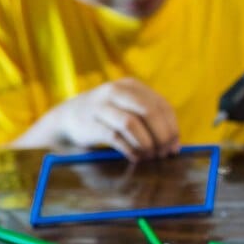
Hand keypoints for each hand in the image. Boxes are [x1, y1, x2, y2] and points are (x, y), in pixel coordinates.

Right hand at [53, 78, 179, 160]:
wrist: (68, 119)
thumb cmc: (108, 118)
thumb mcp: (130, 110)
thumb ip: (152, 122)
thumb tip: (175, 147)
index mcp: (131, 85)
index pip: (161, 105)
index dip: (172, 128)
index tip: (175, 147)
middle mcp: (116, 90)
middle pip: (149, 111)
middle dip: (161, 136)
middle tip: (164, 154)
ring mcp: (101, 105)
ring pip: (132, 123)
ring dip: (146, 144)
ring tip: (149, 156)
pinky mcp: (89, 123)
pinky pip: (115, 137)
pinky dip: (130, 150)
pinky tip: (135, 157)